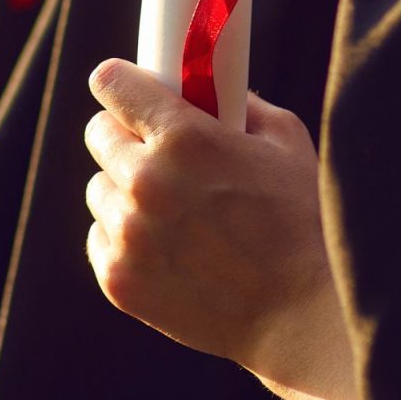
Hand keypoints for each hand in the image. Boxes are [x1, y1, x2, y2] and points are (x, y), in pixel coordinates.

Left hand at [83, 60, 353, 399]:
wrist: (300, 316)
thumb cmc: (302, 224)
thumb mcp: (286, 144)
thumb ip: (243, 106)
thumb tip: (213, 90)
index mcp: (184, 137)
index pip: (112, 83)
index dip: (121, 84)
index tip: (127, 90)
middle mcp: (146, 181)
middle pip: (98, 134)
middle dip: (124, 135)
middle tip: (153, 149)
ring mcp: (127, 234)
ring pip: (98, 189)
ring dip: (122, 190)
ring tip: (167, 207)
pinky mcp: (118, 279)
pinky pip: (100, 238)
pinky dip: (122, 237)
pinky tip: (161, 245)